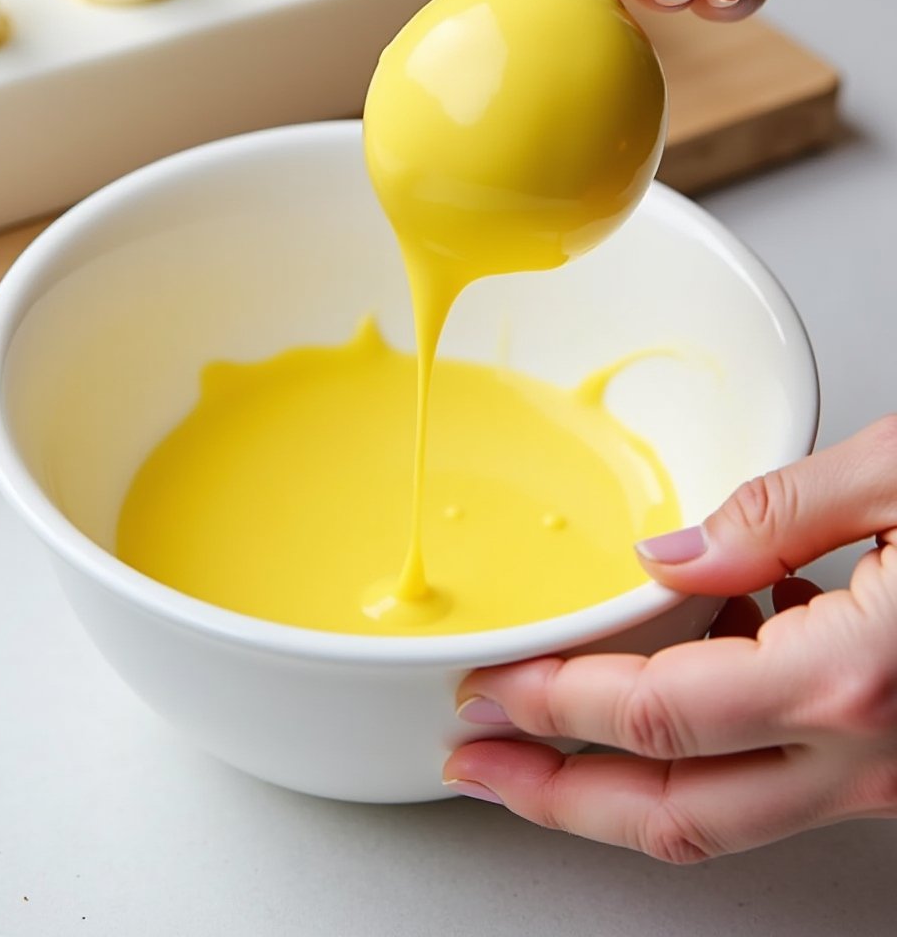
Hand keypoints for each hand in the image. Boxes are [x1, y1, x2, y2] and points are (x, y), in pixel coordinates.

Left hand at [444, 416, 896, 860]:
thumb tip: (670, 553)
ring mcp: (892, 774)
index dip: (553, 704)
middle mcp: (869, 755)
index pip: (655, 713)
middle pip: (675, 815)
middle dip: (556, 798)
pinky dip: (714, 754)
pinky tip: (692, 679)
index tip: (487, 687)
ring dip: (628, 789)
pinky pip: (789, 784)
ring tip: (553, 740)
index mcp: (847, 677)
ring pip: (731, 819)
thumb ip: (778, 511)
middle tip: (476, 763)